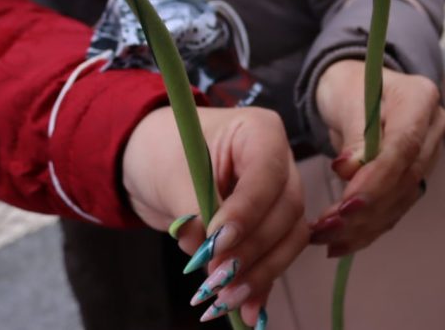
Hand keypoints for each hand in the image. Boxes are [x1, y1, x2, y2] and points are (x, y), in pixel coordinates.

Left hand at [123, 106, 306, 325]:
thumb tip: (204, 251)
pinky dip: (261, 283)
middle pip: (287, 210)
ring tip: (226, 299)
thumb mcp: (171, 171)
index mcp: (262, 133)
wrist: (155, 161)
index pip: (267, 174)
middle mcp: (281, 162)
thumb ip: (191, 207)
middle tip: (217, 278)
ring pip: (290, 238)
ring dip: (260, 273)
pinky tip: (247, 311)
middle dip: (252, 249)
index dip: (247, 211)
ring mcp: (279, 195)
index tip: (216, 242)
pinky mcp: (270, 225)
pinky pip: (277, 255)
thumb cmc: (163, 150)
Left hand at [310, 59, 444, 255]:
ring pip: (401, 199)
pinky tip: (340, 244)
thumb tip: (349, 170)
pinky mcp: (414, 176)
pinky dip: (367, 228)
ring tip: (325, 238)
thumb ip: (354, 134)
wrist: (356, 87)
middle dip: (367, 209)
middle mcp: (432, 128)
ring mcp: (427, 155)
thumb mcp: (347, 98)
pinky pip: (394, 207)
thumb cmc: (350, 85)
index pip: (406, 147)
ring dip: (364, 225)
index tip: (345, 204)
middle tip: (327, 227)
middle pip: (406, 178)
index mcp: (421, 99)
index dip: (377, 180)